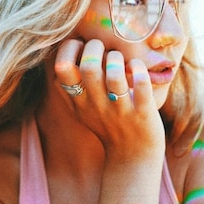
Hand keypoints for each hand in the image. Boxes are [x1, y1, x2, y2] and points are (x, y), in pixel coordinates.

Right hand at [54, 38, 165, 161]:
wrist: (133, 159)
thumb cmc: (107, 125)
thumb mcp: (81, 111)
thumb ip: (70, 88)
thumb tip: (60, 56)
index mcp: (79, 102)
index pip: (62, 69)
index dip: (69, 49)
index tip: (80, 45)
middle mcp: (97, 105)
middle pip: (89, 67)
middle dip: (95, 47)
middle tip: (103, 48)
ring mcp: (120, 110)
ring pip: (115, 74)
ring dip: (117, 58)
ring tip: (120, 60)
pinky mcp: (143, 114)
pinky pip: (142, 86)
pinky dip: (139, 70)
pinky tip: (136, 68)